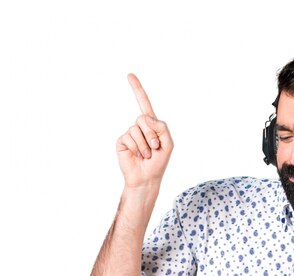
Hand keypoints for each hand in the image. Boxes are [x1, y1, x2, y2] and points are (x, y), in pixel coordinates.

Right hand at [116, 74, 173, 189]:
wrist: (146, 178)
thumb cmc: (158, 163)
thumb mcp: (168, 144)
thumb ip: (162, 127)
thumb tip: (145, 117)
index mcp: (151, 125)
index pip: (144, 104)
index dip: (137, 90)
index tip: (129, 75)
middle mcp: (139, 127)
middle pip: (143, 118)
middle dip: (151, 134)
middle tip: (155, 148)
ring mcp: (129, 133)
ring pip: (136, 129)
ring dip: (145, 145)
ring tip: (146, 155)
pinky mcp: (121, 141)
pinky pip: (128, 137)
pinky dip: (136, 148)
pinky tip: (138, 155)